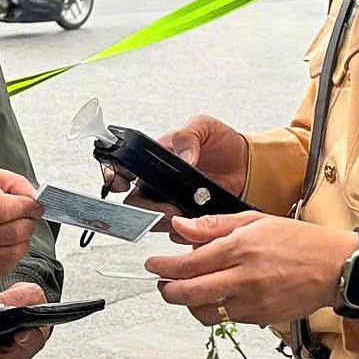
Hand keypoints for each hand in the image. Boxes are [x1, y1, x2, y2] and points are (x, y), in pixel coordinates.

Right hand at [0, 165, 43, 281]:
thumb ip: (12, 182)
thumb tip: (34, 197)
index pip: (5, 209)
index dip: (27, 208)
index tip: (34, 206)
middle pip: (11, 233)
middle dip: (27, 224)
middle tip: (26, 217)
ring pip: (10, 254)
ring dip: (22, 242)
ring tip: (16, 230)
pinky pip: (1, 268)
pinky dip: (10, 257)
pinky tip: (3, 244)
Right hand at [101, 115, 250, 228]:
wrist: (244, 162)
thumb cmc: (220, 141)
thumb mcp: (204, 127)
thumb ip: (189, 137)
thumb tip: (183, 158)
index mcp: (154, 158)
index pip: (123, 168)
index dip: (115, 177)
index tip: (123, 183)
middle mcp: (158, 183)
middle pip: (135, 203)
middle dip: (146, 210)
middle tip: (167, 209)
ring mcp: (171, 201)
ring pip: (153, 220)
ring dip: (164, 222)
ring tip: (182, 215)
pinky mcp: (188, 217)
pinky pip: (178, 232)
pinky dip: (185, 232)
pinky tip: (197, 224)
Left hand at [145, 212, 356, 329]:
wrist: (336, 268)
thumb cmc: (299, 242)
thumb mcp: (254, 221)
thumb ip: (213, 226)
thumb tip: (180, 227)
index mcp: (239, 249)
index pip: (188, 264)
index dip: (163, 267)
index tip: (153, 265)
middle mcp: (243, 278)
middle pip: (188, 294)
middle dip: (167, 290)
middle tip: (162, 284)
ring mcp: (252, 302)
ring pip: (204, 312)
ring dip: (189, 304)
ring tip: (190, 290)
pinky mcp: (260, 319)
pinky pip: (227, 318)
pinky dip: (216, 308)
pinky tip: (221, 294)